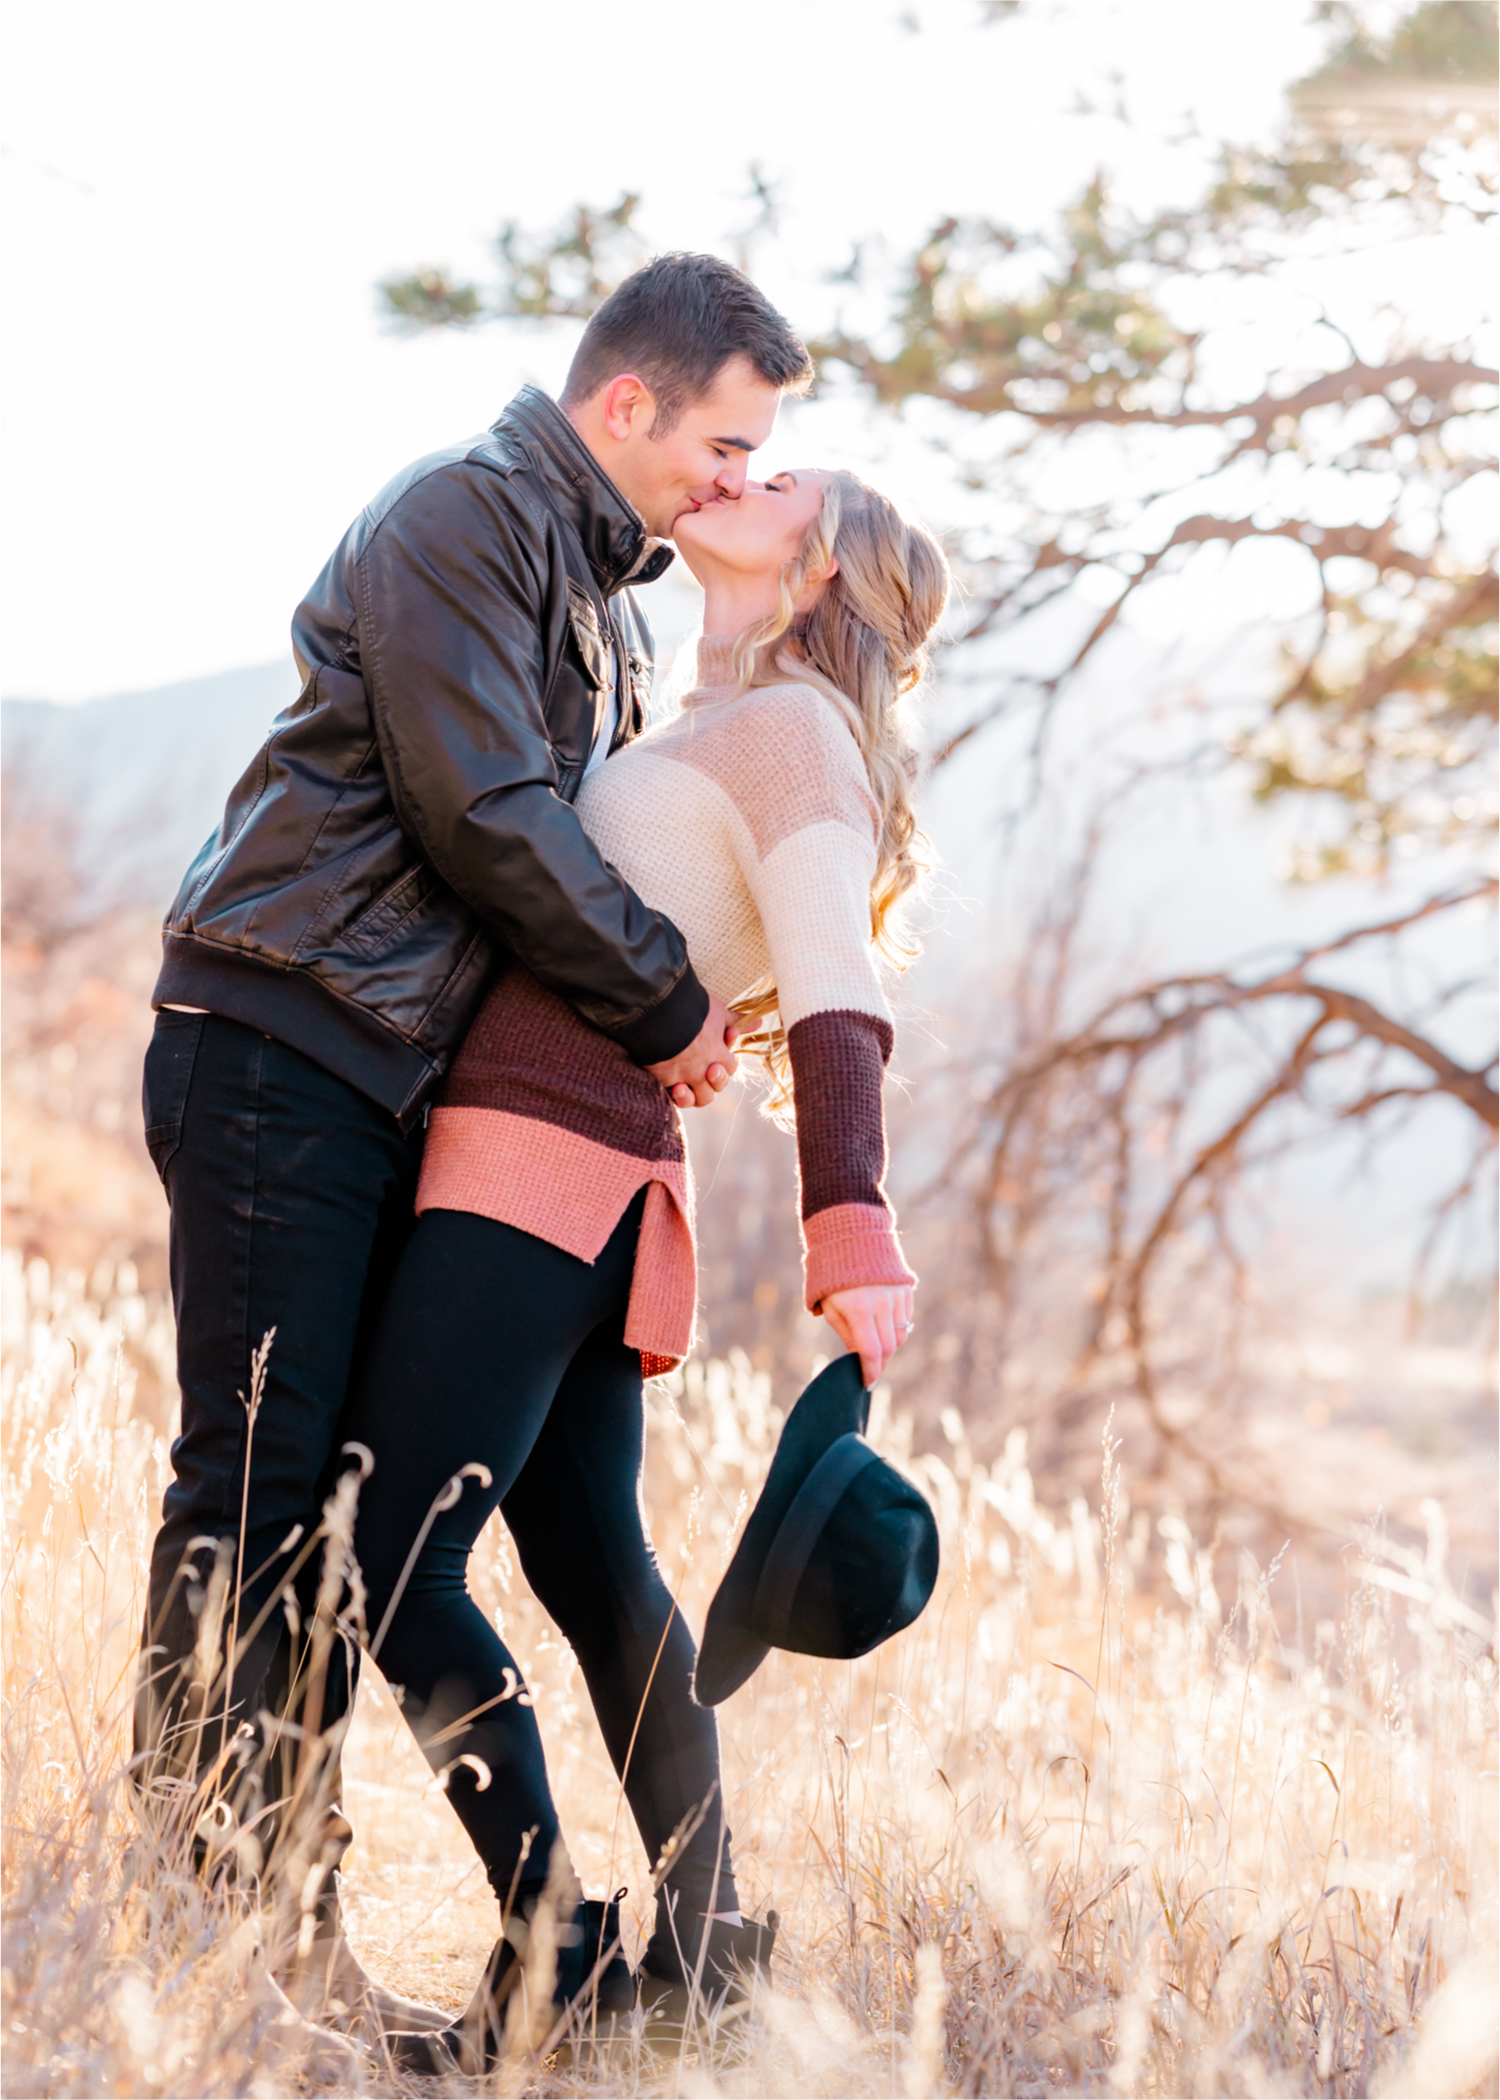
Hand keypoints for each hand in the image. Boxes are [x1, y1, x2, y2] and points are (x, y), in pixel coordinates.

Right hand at [646, 994, 739, 1108]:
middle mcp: (704, 1070)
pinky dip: (671, 1093)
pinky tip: (669, 1083)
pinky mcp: (664, 1079)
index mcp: (719, 1054)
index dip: (725, 1061)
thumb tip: (760, 1021)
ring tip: (683, 1085)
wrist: (664, 1013)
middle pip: (716, 1088)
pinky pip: (670, 1097)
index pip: (730, 1068)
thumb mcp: (718, 1012)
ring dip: (693, 1095)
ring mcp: (684, 1077)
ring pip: (696, 1100)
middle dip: (714, 1081)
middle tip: (705, 1067)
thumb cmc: (694, 1009)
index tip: (717, 1042)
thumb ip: (736, 1020)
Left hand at [821, 1282, 914, 1388]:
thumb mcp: (831, 1306)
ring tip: (875, 1350)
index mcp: (859, 1309)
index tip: (866, 1383)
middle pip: (889, 1347)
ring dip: (889, 1348)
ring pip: (901, 1335)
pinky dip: (896, 1329)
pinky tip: (882, 1327)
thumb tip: (859, 1358)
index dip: (870, 1371)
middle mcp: (882, 1303)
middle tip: (870, 1372)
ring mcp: (896, 1296)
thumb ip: (847, 1334)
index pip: (871, 1351)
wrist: (852, 1237)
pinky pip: (906, 1319)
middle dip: (880, 1364)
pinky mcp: (906, 1290)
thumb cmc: (833, 1276)